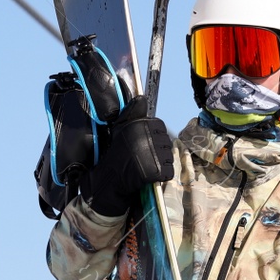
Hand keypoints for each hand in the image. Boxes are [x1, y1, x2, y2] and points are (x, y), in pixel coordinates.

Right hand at [86, 100, 174, 215]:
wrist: (110, 180)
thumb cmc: (116, 156)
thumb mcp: (121, 130)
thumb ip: (133, 114)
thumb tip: (141, 98)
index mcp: (140, 125)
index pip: (160, 127)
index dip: (154, 137)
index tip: (144, 145)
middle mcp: (147, 137)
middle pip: (166, 142)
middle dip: (159, 151)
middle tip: (144, 158)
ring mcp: (153, 154)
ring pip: (168, 157)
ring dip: (161, 163)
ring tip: (146, 166)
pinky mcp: (156, 171)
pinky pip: (168, 172)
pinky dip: (162, 175)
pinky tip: (150, 176)